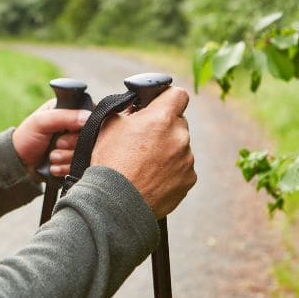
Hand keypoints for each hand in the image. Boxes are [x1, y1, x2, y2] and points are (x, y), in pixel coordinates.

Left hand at [12, 101, 91, 178]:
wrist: (18, 165)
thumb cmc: (25, 138)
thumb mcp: (42, 122)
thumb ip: (65, 116)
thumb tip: (88, 116)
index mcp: (67, 111)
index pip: (90, 113)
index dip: (85, 124)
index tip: (70, 131)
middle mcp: (73, 126)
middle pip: (90, 136)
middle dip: (71, 144)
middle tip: (57, 144)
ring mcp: (74, 145)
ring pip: (85, 153)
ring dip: (66, 157)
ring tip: (52, 156)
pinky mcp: (73, 160)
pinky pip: (79, 166)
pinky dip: (65, 167)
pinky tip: (53, 166)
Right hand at [90, 87, 194, 218]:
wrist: (116, 203)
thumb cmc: (110, 163)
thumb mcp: (110, 125)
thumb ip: (128, 111)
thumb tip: (137, 110)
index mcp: (162, 118)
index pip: (178, 95)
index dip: (168, 98)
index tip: (160, 105)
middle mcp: (179, 136)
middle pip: (178, 122)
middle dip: (164, 128)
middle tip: (144, 141)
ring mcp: (187, 159)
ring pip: (180, 146)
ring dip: (167, 151)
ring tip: (145, 165)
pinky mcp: (189, 179)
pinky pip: (182, 168)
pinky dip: (171, 171)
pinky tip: (152, 178)